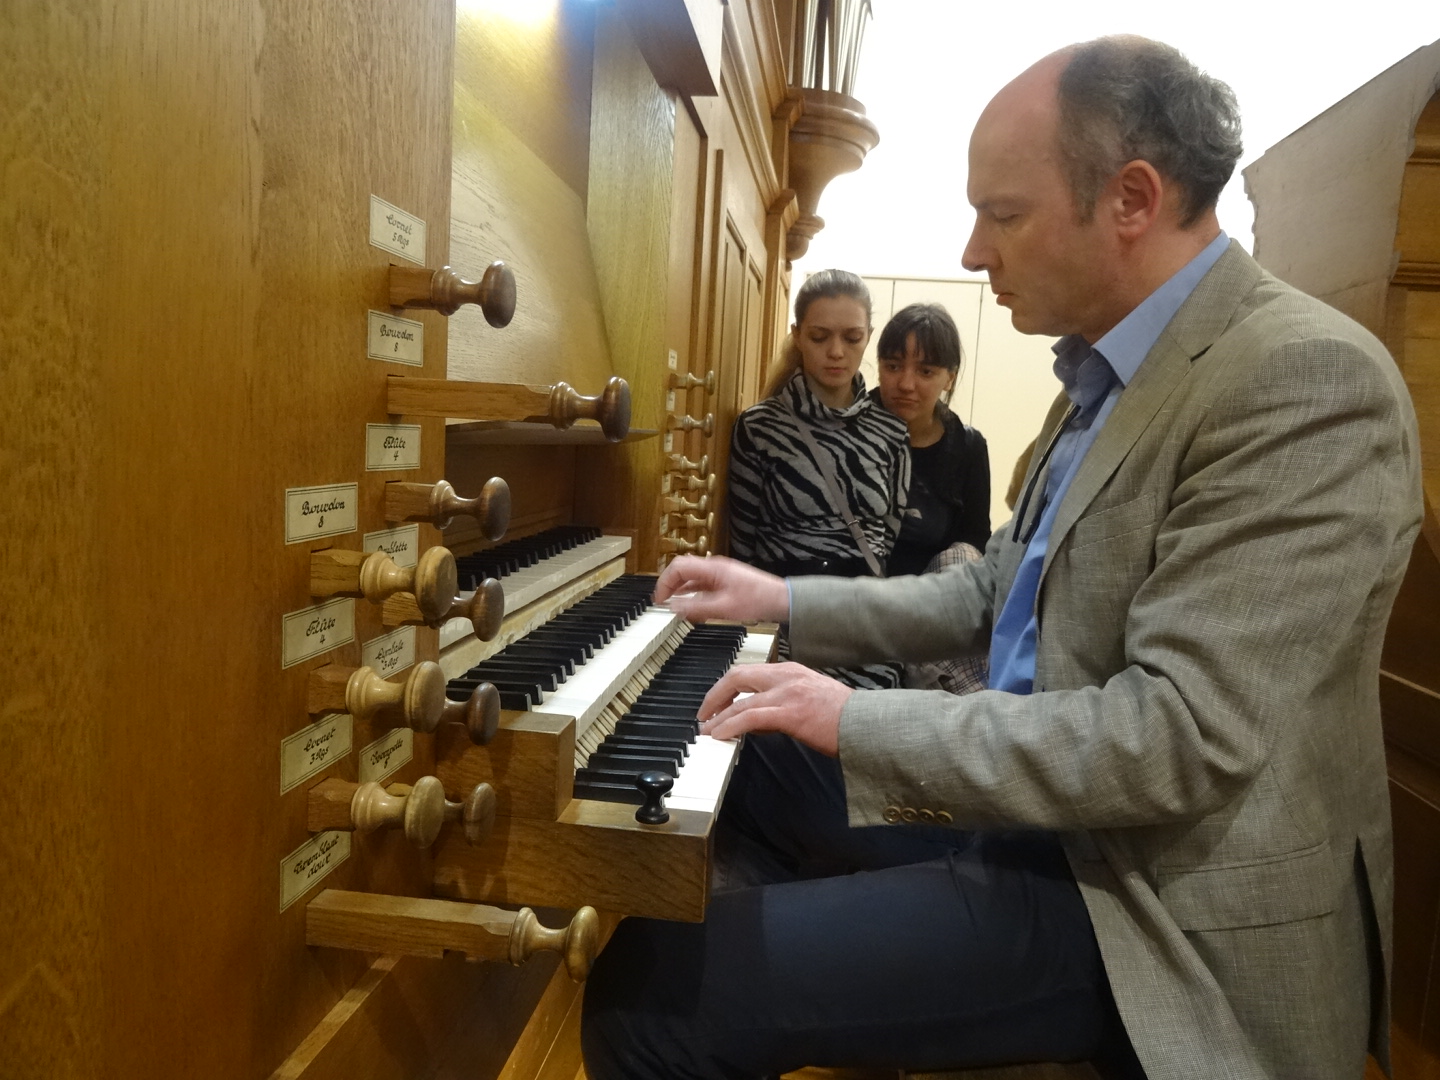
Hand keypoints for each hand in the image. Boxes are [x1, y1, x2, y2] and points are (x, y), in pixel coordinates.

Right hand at [654, 555, 788, 623]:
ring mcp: (719, 574)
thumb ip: (696, 608)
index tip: (659, 600)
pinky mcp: (724, 581)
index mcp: (711, 568)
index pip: (677, 567)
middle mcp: (713, 567)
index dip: (664, 582)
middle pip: (682, 570)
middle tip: (662, 603)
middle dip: (669, 586)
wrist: (780, 600)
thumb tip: (674, 608)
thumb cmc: (758, 600)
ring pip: (691, 578)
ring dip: (680, 590)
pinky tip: (690, 606)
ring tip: (672, 606)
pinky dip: (691, 594)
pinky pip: (701, 584)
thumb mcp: (723, 608)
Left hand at [697, 662, 851, 756]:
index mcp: (791, 671)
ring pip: (740, 700)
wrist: (866, 724)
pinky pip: (750, 717)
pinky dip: (731, 726)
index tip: (716, 702)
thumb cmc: (844, 717)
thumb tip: (756, 720)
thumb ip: (782, 703)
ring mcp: (788, 694)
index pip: (749, 671)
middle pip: (737, 676)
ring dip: (719, 717)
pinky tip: (721, 735)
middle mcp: (786, 676)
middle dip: (714, 696)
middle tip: (704, 714)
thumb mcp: (810, 698)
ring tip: (708, 731)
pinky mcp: (790, 713)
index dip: (726, 687)